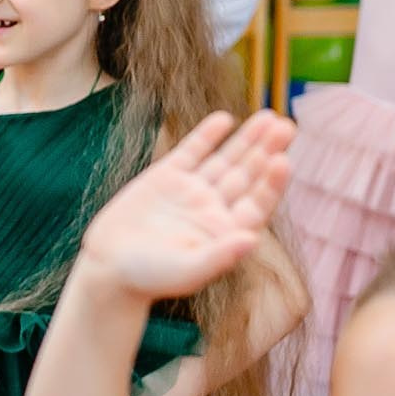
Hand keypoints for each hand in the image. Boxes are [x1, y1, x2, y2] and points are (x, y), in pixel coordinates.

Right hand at [78, 111, 293, 302]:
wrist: (108, 268)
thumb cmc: (149, 278)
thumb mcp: (186, 272)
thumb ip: (219, 257)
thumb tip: (252, 240)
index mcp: (227, 231)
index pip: (257, 202)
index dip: (271, 182)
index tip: (282, 161)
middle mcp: (214, 208)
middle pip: (247, 174)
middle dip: (266, 150)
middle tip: (286, 127)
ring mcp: (191, 190)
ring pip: (225, 159)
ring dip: (246, 139)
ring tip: (268, 116)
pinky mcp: (165, 177)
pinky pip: (191, 152)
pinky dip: (207, 136)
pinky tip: (225, 120)